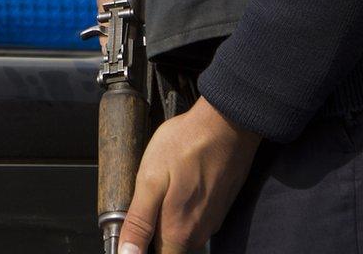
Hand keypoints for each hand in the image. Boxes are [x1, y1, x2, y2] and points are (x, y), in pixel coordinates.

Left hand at [118, 96, 261, 253]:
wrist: (227, 122)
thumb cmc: (188, 145)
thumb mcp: (150, 180)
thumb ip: (139, 222)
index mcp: (179, 233)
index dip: (140, 247)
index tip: (135, 227)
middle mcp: (199, 233)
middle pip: (169, 248)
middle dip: (153, 232)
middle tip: (145, 199)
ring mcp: (212, 220)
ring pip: (182, 234)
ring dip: (167, 219)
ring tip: (161, 187)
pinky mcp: (220, 206)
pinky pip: (195, 219)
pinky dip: (183, 207)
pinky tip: (178, 184)